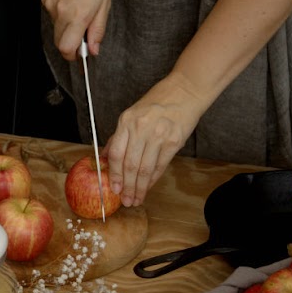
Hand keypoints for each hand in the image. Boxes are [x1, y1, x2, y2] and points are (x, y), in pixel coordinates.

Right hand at [42, 0, 111, 60]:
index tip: (82, 54)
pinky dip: (62, 12)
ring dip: (67, 25)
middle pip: (59, 42)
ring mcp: (49, 4)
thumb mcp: (105, 1)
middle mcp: (59, 12)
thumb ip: (97, 28)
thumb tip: (93, 48)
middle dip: (71, 42)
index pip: (66, 49)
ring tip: (81, 6)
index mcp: (77, 15)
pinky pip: (52, 13)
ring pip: (56, 27)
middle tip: (85, 31)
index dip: (74, 55)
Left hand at [104, 73, 203, 205]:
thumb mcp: (132, 114)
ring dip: (139, 188)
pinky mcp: (174, 141)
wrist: (185, 91)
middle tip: (125, 201)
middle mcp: (141, 128)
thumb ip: (119, 136)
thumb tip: (106, 157)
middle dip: (126, 186)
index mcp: (127, 121)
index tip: (113, 188)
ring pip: (145, 169)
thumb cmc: (157, 102)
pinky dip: (152, 180)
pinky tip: (148, 187)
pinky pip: (160, 166)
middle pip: (130, 165)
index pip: (117, 153)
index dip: (114, 174)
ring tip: (136, 199)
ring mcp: (158, 135)